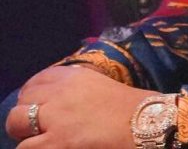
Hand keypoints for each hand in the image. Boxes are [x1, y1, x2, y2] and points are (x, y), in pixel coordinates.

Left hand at [6, 66, 150, 147]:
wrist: (142, 123)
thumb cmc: (127, 106)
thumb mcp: (99, 84)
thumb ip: (76, 88)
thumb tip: (56, 97)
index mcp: (74, 76)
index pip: (36, 81)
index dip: (32, 94)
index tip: (36, 105)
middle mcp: (60, 94)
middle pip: (22, 100)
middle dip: (24, 114)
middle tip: (36, 126)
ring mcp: (55, 119)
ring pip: (15, 123)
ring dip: (25, 134)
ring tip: (39, 140)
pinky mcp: (55, 143)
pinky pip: (24, 148)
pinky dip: (33, 148)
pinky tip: (48, 148)